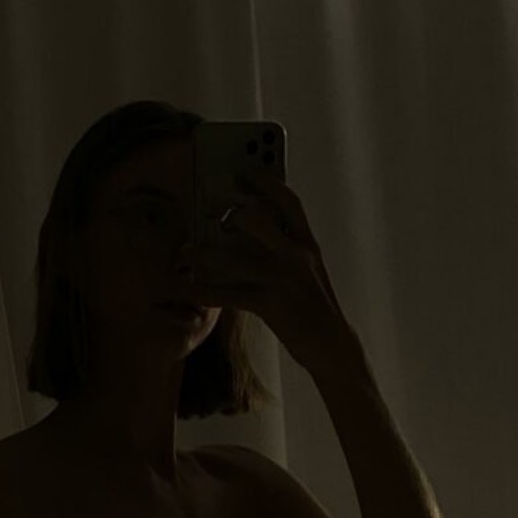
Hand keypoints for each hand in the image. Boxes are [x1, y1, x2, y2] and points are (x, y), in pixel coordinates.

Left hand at [190, 168, 359, 370]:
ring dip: (204, 253)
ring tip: (185, 251)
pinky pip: (230, 293)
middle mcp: (298, 255)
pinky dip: (207, 290)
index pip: (289, 201)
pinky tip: (191, 288)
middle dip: (227, 210)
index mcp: (308, 244)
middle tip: (204, 207)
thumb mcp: (307, 272)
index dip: (265, 181)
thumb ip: (287, 250)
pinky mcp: (272, 304)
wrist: (332, 346)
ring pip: (235, 256)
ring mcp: (284, 278)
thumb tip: (251, 233)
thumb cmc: (313, 309)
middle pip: (257, 217)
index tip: (244, 170)